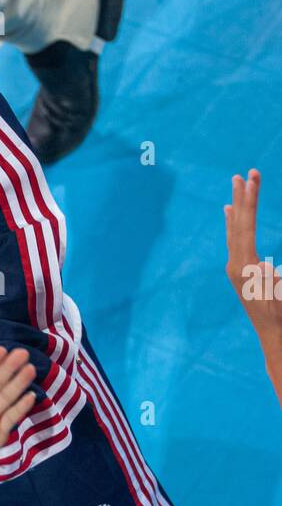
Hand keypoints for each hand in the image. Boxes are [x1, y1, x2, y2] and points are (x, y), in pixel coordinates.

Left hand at [225, 169, 281, 342]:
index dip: (250, 202)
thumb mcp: (278, 297)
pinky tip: (229, 212)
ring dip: (238, 206)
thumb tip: (263, 267)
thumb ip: (270, 283)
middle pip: (238, 224)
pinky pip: (235, 240)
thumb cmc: (280, 314)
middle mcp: (234, 264)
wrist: (273, 334)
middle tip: (244, 172)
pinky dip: (233, 223)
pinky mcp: (239, 270)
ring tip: (236, 185)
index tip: (251, 179)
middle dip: (243, 197)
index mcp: (244, 267)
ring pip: (234, 230)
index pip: (246, 226)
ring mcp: (235, 267)